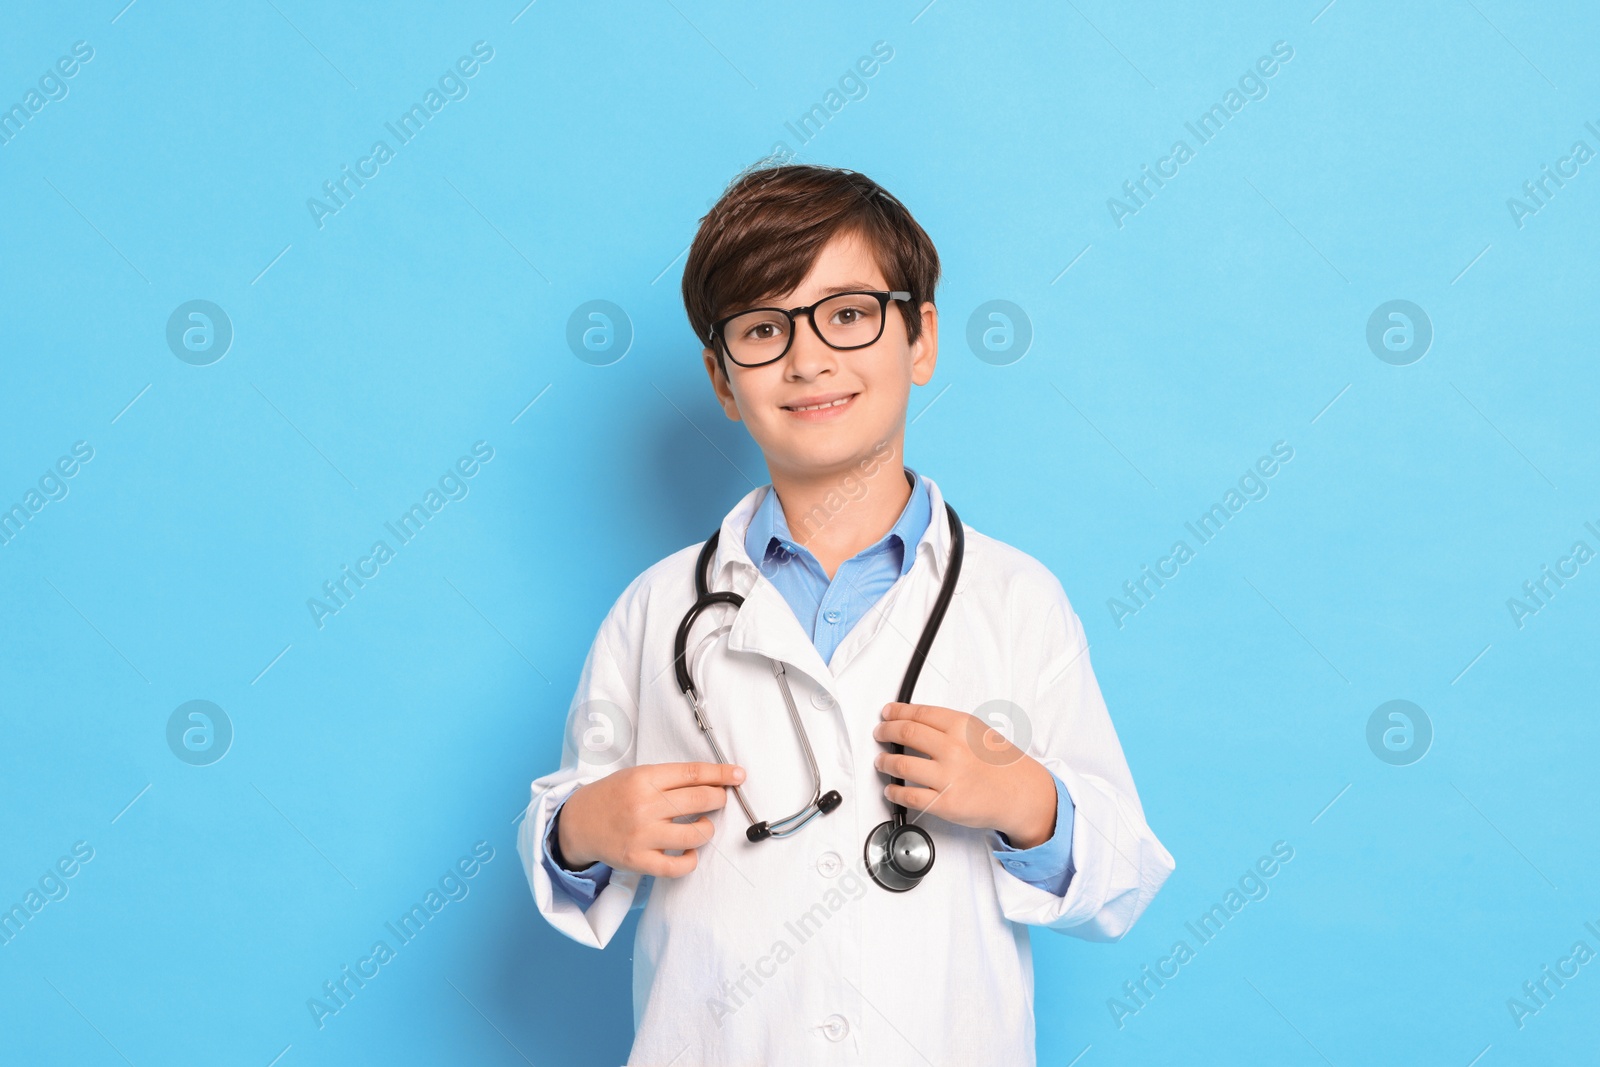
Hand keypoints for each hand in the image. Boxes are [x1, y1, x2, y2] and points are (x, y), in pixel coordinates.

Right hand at [557, 762, 745, 877]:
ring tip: (702, 826)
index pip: (694, 773)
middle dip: (719, 799)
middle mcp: (644, 806)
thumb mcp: (637, 775)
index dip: (722, 774)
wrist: (577, 822)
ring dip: (707, 829)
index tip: (739, 775)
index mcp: (644, 778)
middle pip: (700, 800)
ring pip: (695, 835)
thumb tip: (713, 780)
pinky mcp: (638, 860)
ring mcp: (642, 835)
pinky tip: (689, 853)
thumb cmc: (613, 797)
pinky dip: (691, 861)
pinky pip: (678, 866)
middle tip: (719, 800)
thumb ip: (670, 778)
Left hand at [872, 702, 1056, 847]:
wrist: (1021, 794)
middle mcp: (953, 749)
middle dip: (885, 732)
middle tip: (880, 733)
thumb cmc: (1002, 765)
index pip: (918, 713)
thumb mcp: (979, 733)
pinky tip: (891, 788)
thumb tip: (917, 721)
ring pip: (901, 764)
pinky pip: (908, 796)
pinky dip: (894, 791)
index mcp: (961, 727)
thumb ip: (950, 726)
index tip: (887, 713)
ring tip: (882, 762)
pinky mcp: (944, 803)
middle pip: (904, 733)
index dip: (896, 712)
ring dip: (885, 762)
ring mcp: (947, 777)